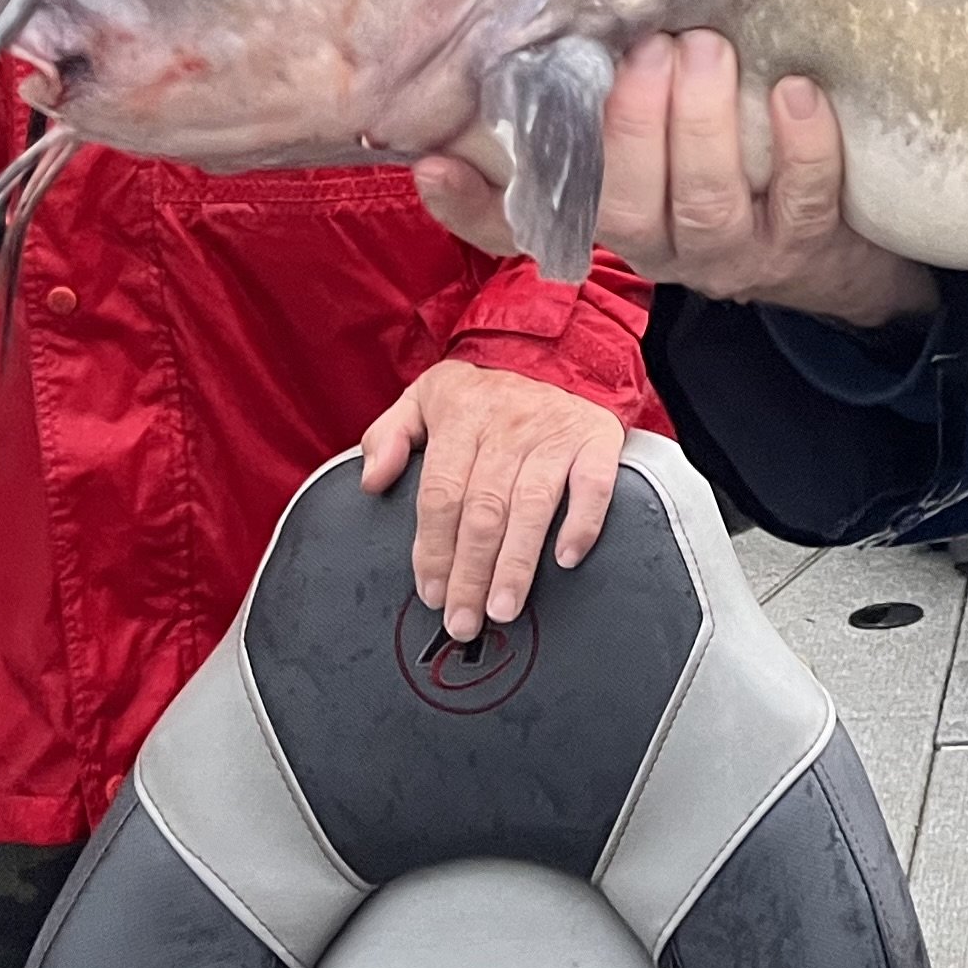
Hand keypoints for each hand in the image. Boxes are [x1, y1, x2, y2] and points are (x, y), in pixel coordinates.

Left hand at [356, 359, 626, 642]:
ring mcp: (554, 432)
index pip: (440, 493)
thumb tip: (371, 481)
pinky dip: (581, 524)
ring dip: (516, 564)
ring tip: (503, 608)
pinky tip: (566, 559)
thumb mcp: (425, 396)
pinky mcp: (595, 439)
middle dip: (470, 573)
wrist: (556, 346)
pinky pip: (592, 486)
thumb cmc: (484, 387)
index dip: (433, 548)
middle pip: (483, 510)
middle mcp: (507, 424)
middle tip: (463, 620)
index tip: (431, 591)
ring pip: (531, 507)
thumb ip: (389, 436)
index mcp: (461, 415)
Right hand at [412, 30, 936, 330]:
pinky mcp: (807, 246)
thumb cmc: (724, 166)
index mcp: (607, 217)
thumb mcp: (651, 144)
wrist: (834, 243)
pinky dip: (803, 147)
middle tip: (651, 47)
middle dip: (632, 124)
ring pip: (706, 204)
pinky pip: (803, 202)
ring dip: (704, 124)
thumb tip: (485, 70)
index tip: (431, 160)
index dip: (469, 207)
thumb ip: (588, 107)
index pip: (520, 225)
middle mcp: (659, 245)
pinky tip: (797, 92)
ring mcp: (733, 252)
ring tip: (708, 49)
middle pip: (625, 206)